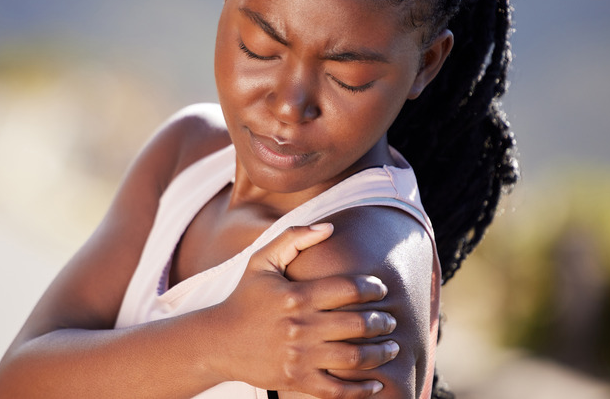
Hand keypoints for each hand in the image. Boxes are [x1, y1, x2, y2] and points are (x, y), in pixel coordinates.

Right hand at [212, 223, 397, 397]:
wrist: (218, 341)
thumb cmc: (244, 298)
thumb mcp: (261, 261)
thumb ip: (293, 238)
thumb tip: (329, 227)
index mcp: (296, 296)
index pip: (347, 289)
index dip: (371, 288)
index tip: (380, 290)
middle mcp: (300, 326)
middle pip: (356, 324)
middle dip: (382, 322)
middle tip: (391, 320)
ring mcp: (299, 356)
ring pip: (353, 357)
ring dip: (380, 352)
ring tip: (391, 346)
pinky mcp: (296, 380)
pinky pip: (336, 390)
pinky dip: (361, 391)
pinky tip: (377, 384)